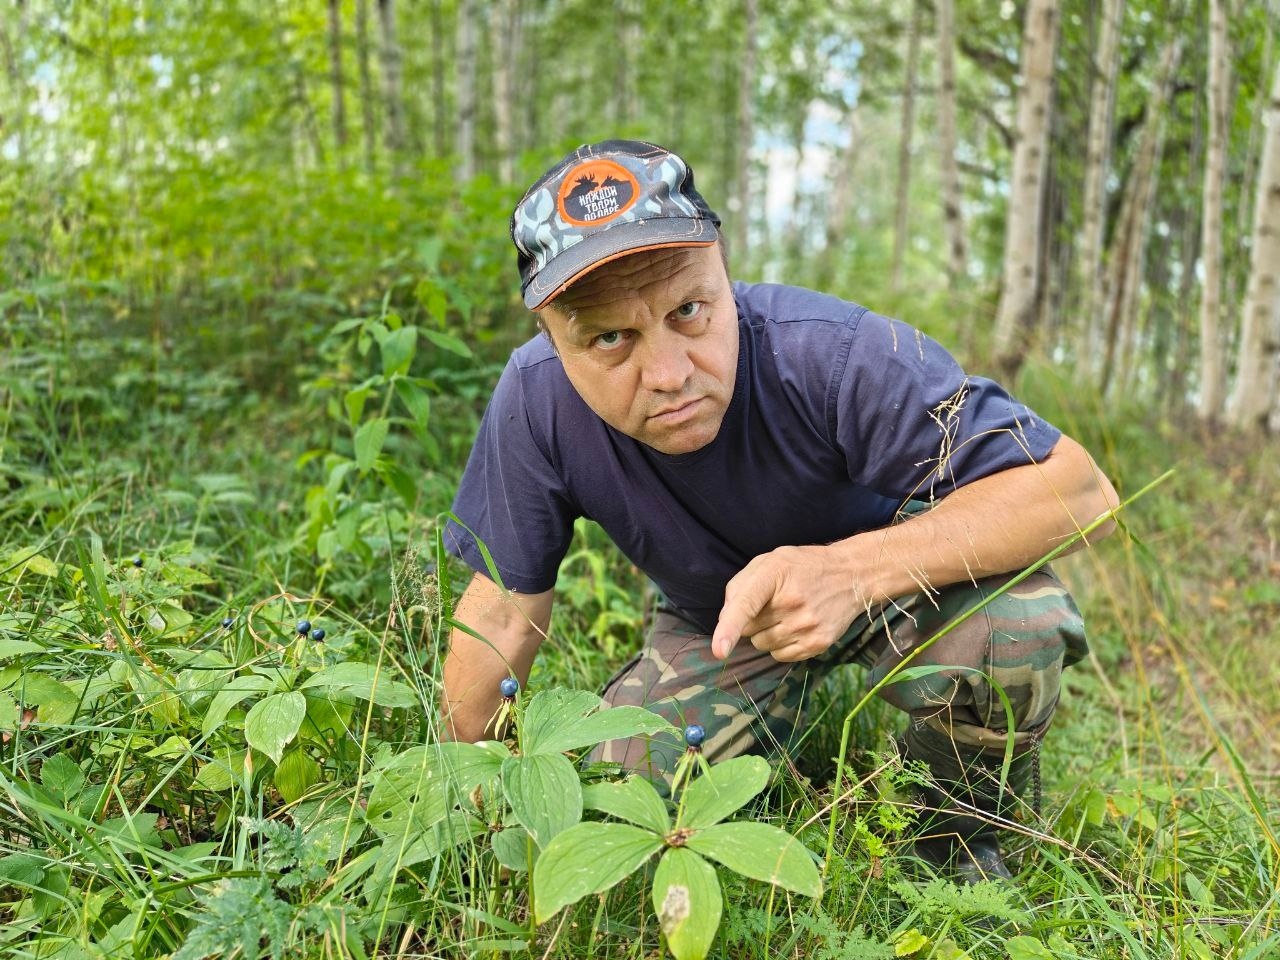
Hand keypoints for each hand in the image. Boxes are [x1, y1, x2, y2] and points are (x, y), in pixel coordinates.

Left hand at [710, 543, 872, 662]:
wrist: (853, 575)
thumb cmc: (804, 567)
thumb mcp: (771, 561)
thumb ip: (741, 585)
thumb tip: (725, 618)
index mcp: (775, 574)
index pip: (746, 604)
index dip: (729, 628)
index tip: (719, 651)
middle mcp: (792, 602)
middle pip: (748, 630)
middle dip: (753, 620)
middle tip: (773, 603)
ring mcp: (807, 625)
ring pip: (762, 645)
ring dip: (766, 634)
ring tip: (787, 613)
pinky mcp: (818, 643)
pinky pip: (780, 656)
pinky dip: (781, 646)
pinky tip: (796, 626)